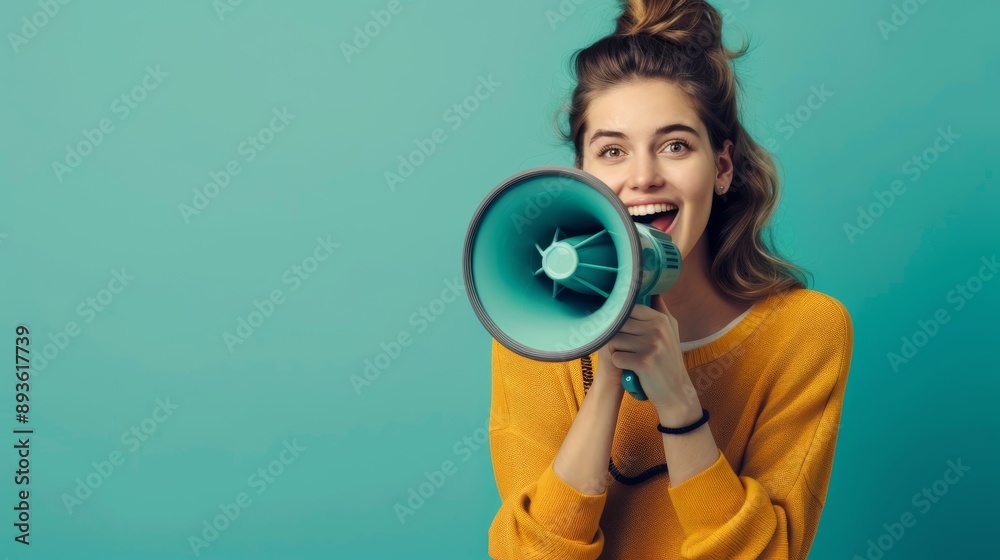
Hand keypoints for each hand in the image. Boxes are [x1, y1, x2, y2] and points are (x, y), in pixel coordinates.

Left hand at [597, 295, 698, 414]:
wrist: (676, 391)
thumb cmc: (668, 361)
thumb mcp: (671, 332)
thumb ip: (660, 310)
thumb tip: (654, 290)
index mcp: (660, 320)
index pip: (628, 309)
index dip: (618, 319)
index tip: (617, 328)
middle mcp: (657, 330)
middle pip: (618, 324)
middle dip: (615, 337)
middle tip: (621, 347)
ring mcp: (651, 346)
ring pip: (614, 341)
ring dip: (616, 351)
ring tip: (627, 357)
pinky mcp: (643, 362)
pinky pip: (616, 358)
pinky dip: (619, 365)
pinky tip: (629, 368)